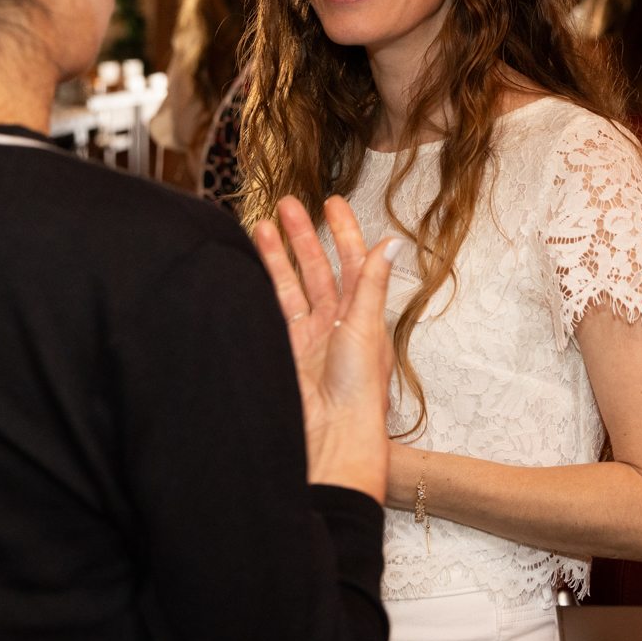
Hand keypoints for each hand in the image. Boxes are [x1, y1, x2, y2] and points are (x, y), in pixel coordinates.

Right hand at [254, 195, 395, 502]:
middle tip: (286, 205)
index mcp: (361, 316)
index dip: (342, 231)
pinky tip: (248, 268)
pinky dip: (261, 289)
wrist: (331, 438)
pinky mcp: (282, 352)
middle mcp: (333, 324)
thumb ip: (372, 283)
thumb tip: (392, 242)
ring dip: (276, 257)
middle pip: (315, 270)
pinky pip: (271, 311)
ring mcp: (305, 338)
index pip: (352, 262)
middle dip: (301, 236)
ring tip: (259, 227)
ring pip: (289, 287)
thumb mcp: (365, 328)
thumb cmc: (358, 392)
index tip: (331, 202)